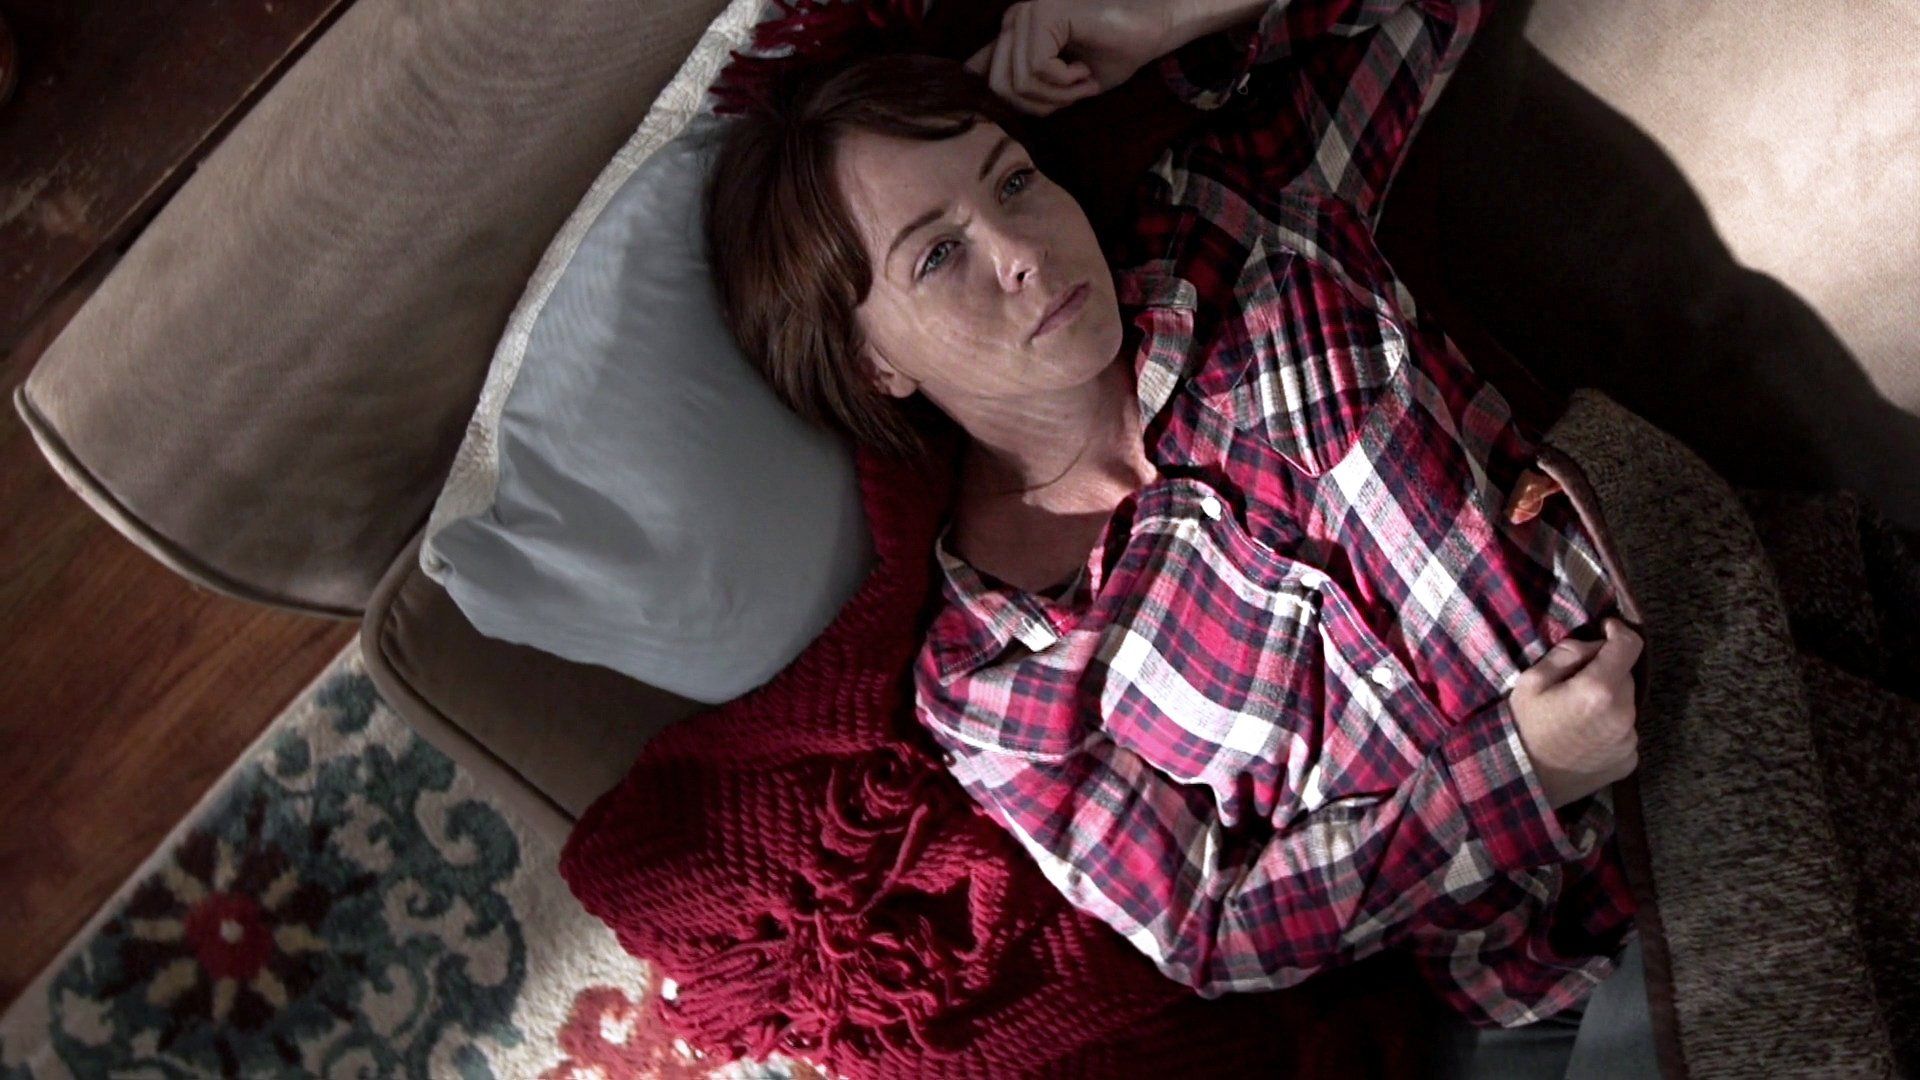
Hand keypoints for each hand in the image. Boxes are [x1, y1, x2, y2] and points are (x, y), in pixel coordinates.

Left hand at [964, 0, 1177, 115]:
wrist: (1151, 30)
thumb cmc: (1111, 54)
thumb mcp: (1057, 81)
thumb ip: (1019, 81)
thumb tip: (975, 83)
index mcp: (1012, 31)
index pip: (984, 77)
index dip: (1019, 102)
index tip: (1058, 100)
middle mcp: (1013, 19)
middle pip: (999, 87)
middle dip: (1040, 104)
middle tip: (1075, 94)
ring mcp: (1026, 14)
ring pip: (1019, 82)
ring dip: (1058, 95)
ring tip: (1083, 81)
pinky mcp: (1043, 14)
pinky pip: (1037, 69)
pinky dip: (1065, 82)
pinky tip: (1085, 69)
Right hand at [1508, 617, 1643, 808]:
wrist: (1523, 781)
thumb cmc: (1522, 726)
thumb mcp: (1532, 680)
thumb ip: (1568, 654)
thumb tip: (1597, 644)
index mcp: (1599, 689)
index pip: (1629, 646)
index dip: (1620, 631)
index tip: (1608, 628)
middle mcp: (1623, 714)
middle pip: (1625, 678)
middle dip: (1607, 673)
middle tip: (1576, 684)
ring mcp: (1628, 741)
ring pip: (1626, 706)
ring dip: (1609, 702)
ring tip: (1577, 717)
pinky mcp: (1629, 760)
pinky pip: (1624, 732)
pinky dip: (1610, 728)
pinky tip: (1584, 737)